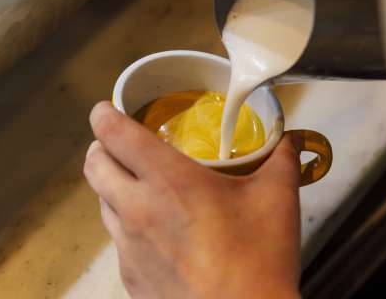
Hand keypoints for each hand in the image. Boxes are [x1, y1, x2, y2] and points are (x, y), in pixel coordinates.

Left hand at [84, 101, 302, 298]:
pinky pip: (117, 240)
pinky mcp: (130, 276)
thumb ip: (282, 159)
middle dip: (101, 148)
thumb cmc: (257, 260)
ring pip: (101, 202)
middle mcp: (137, 209)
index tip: (107, 110)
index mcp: (168, 180)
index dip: (103, 115)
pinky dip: (126, 226)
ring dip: (112, 187)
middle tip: (119, 145)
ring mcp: (129, 246)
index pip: (113, 134)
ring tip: (138, 186)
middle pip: (94, 165)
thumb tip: (290, 140)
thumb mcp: (277, 199)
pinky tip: (155, 232)